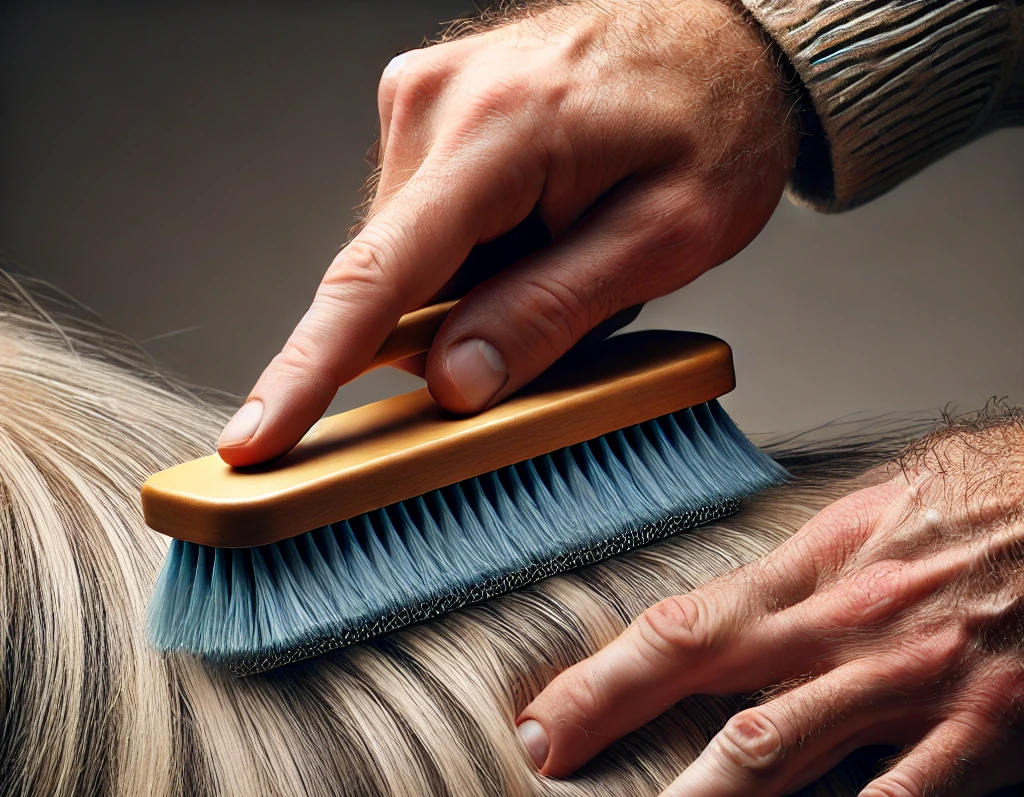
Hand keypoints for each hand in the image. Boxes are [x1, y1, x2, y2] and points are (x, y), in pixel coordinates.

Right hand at [217, 0, 795, 464]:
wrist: (729, 41)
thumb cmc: (715, 126)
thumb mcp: (666, 239)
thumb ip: (551, 312)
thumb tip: (451, 382)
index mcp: (496, 133)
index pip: (375, 279)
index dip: (306, 373)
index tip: (255, 439)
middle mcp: (433, 105)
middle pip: (390, 280)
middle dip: (447, 330)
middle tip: (551, 308)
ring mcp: (424, 103)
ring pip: (406, 259)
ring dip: (467, 291)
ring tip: (561, 249)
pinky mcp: (430, 114)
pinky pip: (422, 226)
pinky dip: (467, 260)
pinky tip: (535, 232)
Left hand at [516, 421, 1023, 796]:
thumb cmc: (994, 498)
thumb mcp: (880, 510)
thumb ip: (806, 569)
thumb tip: (742, 604)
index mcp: (814, 571)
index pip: (678, 627)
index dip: (600, 681)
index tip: (540, 726)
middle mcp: (843, 627)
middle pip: (700, 690)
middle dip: (612, 756)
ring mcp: (908, 683)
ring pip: (771, 758)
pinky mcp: (984, 732)